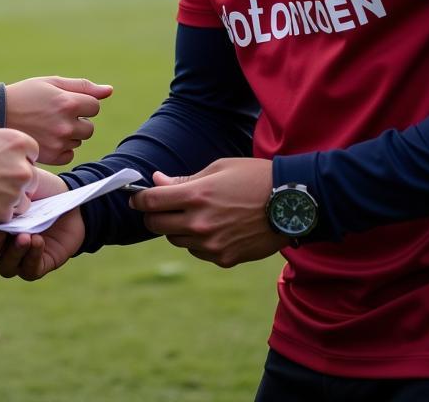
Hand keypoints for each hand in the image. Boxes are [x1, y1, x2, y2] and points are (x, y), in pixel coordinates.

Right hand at [0, 126, 38, 223]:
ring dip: (10, 201)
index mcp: (16, 141)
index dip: (20, 158)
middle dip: (18, 182)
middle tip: (0, 185)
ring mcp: (16, 191)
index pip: (32, 152)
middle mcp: (22, 166)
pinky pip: (8, 216)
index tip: (9, 164)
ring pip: (22, 200)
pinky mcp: (5, 213)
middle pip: (32, 177)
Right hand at [0, 168, 81, 280]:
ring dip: (11, 252)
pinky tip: (36, 240)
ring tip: (23, 235)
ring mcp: (17, 257)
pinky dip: (30, 257)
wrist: (69, 198)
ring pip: (4, 266)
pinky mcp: (37, 265)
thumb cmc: (38, 186)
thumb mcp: (16, 176)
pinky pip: (28, 270)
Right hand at [5, 76, 112, 164]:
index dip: (82, 103)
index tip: (65, 102)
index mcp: (67, 102)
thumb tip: (109, 91)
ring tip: (47, 125)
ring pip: (79, 140)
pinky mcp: (51, 157)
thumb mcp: (52, 83)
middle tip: (55, 115)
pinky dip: (62, 148)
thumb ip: (83, 86)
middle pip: (89, 126)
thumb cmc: (26, 94)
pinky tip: (47, 138)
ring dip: (69, 134)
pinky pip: (70, 154)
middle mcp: (65, 124)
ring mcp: (58, 142)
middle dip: (78, 120)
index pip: (95, 106)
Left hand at [131, 157, 284, 267]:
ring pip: (176, 240)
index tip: (136, 197)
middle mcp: (199, 222)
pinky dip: (198, 241)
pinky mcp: (224, 259)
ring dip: (176, 228)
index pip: (151, 201)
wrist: (291, 204)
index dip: (139, 199)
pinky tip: (214, 228)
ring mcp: (211, 244)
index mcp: (196, 195)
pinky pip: (198, 251)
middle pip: (156, 224)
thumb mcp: (218, 169)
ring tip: (194, 214)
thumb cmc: (254, 178)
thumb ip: (184, 179)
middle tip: (159, 207)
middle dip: (153, 214)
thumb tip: (156, 182)